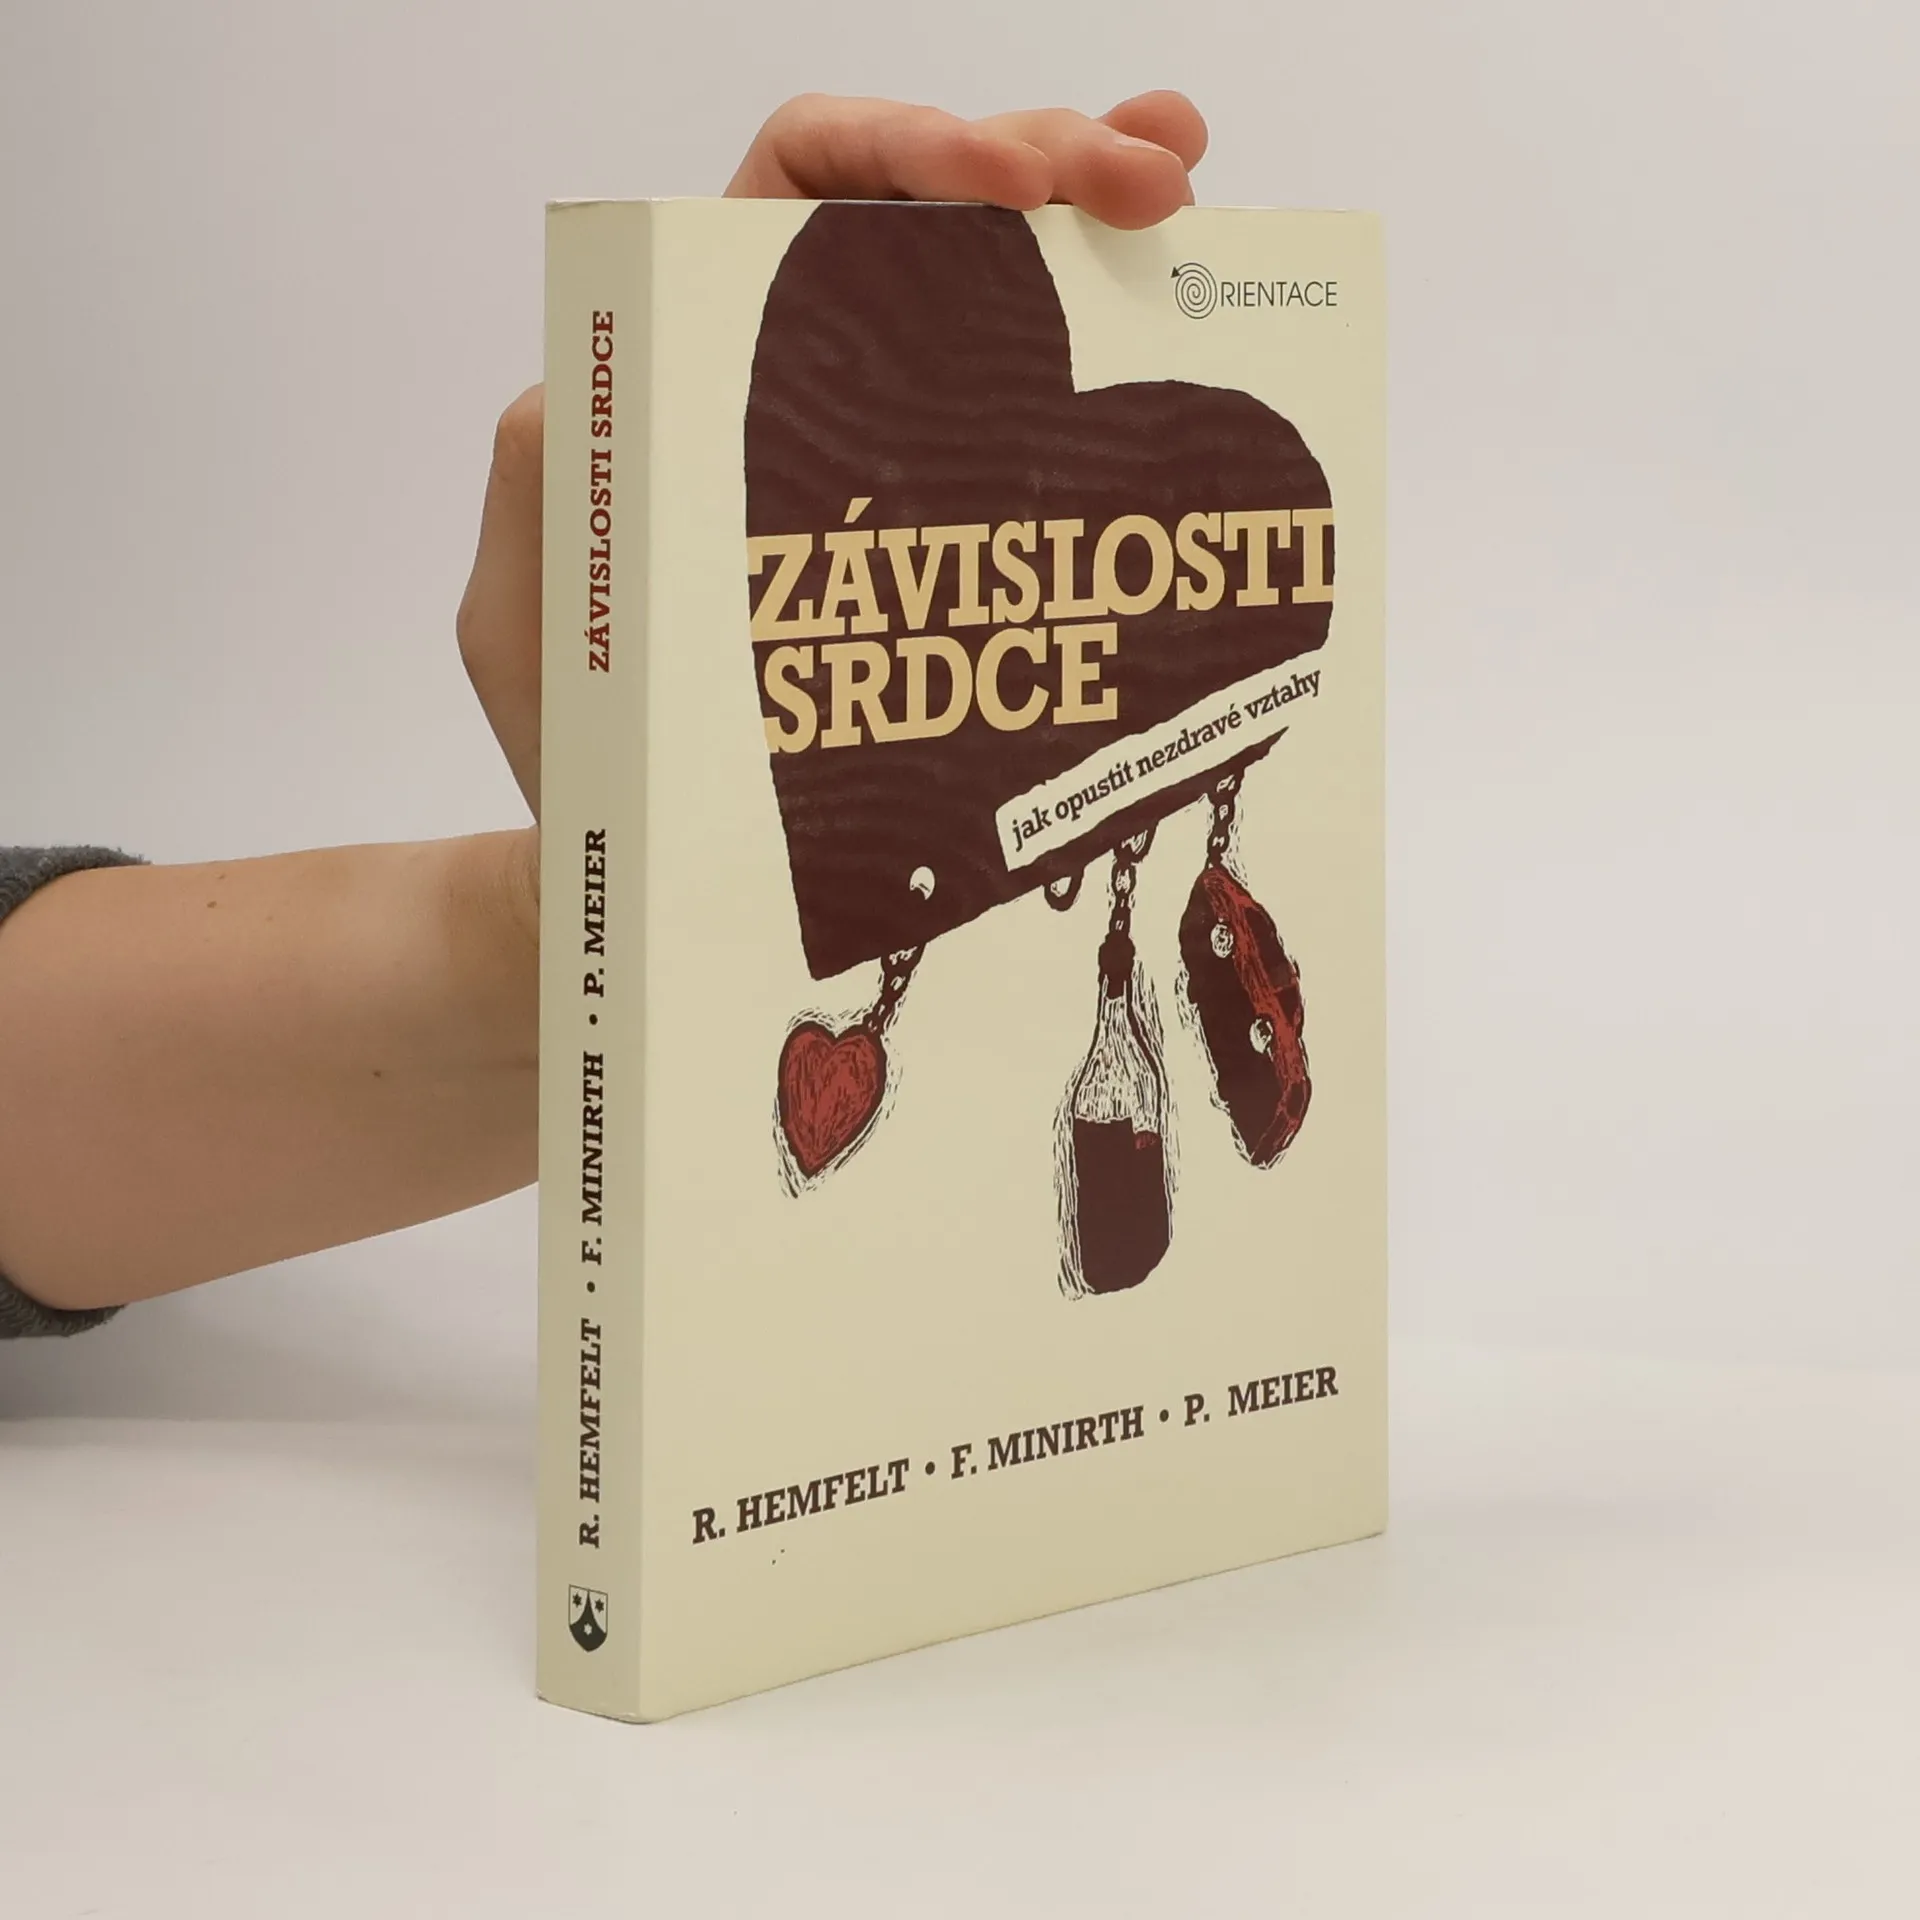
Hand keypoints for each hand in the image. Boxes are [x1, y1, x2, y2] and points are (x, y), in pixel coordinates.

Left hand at [456, 92, 1208, 816]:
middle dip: (1050, 161)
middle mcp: (809, 376)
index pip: (803, 184)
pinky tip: (1184, 297)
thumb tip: (584, 379)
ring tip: (1184, 186)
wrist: (651, 859)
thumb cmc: (580, 734)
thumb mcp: (523, 612)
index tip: (1007, 181)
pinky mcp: (953, 528)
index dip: (906, 148)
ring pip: (1005, 291)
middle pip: (935, 214)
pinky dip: (1111, 353)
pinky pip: (1039, 421)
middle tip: (1158, 176)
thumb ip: (544, 483)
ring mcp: (893, 448)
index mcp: (701, 352)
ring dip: (1100, 215)